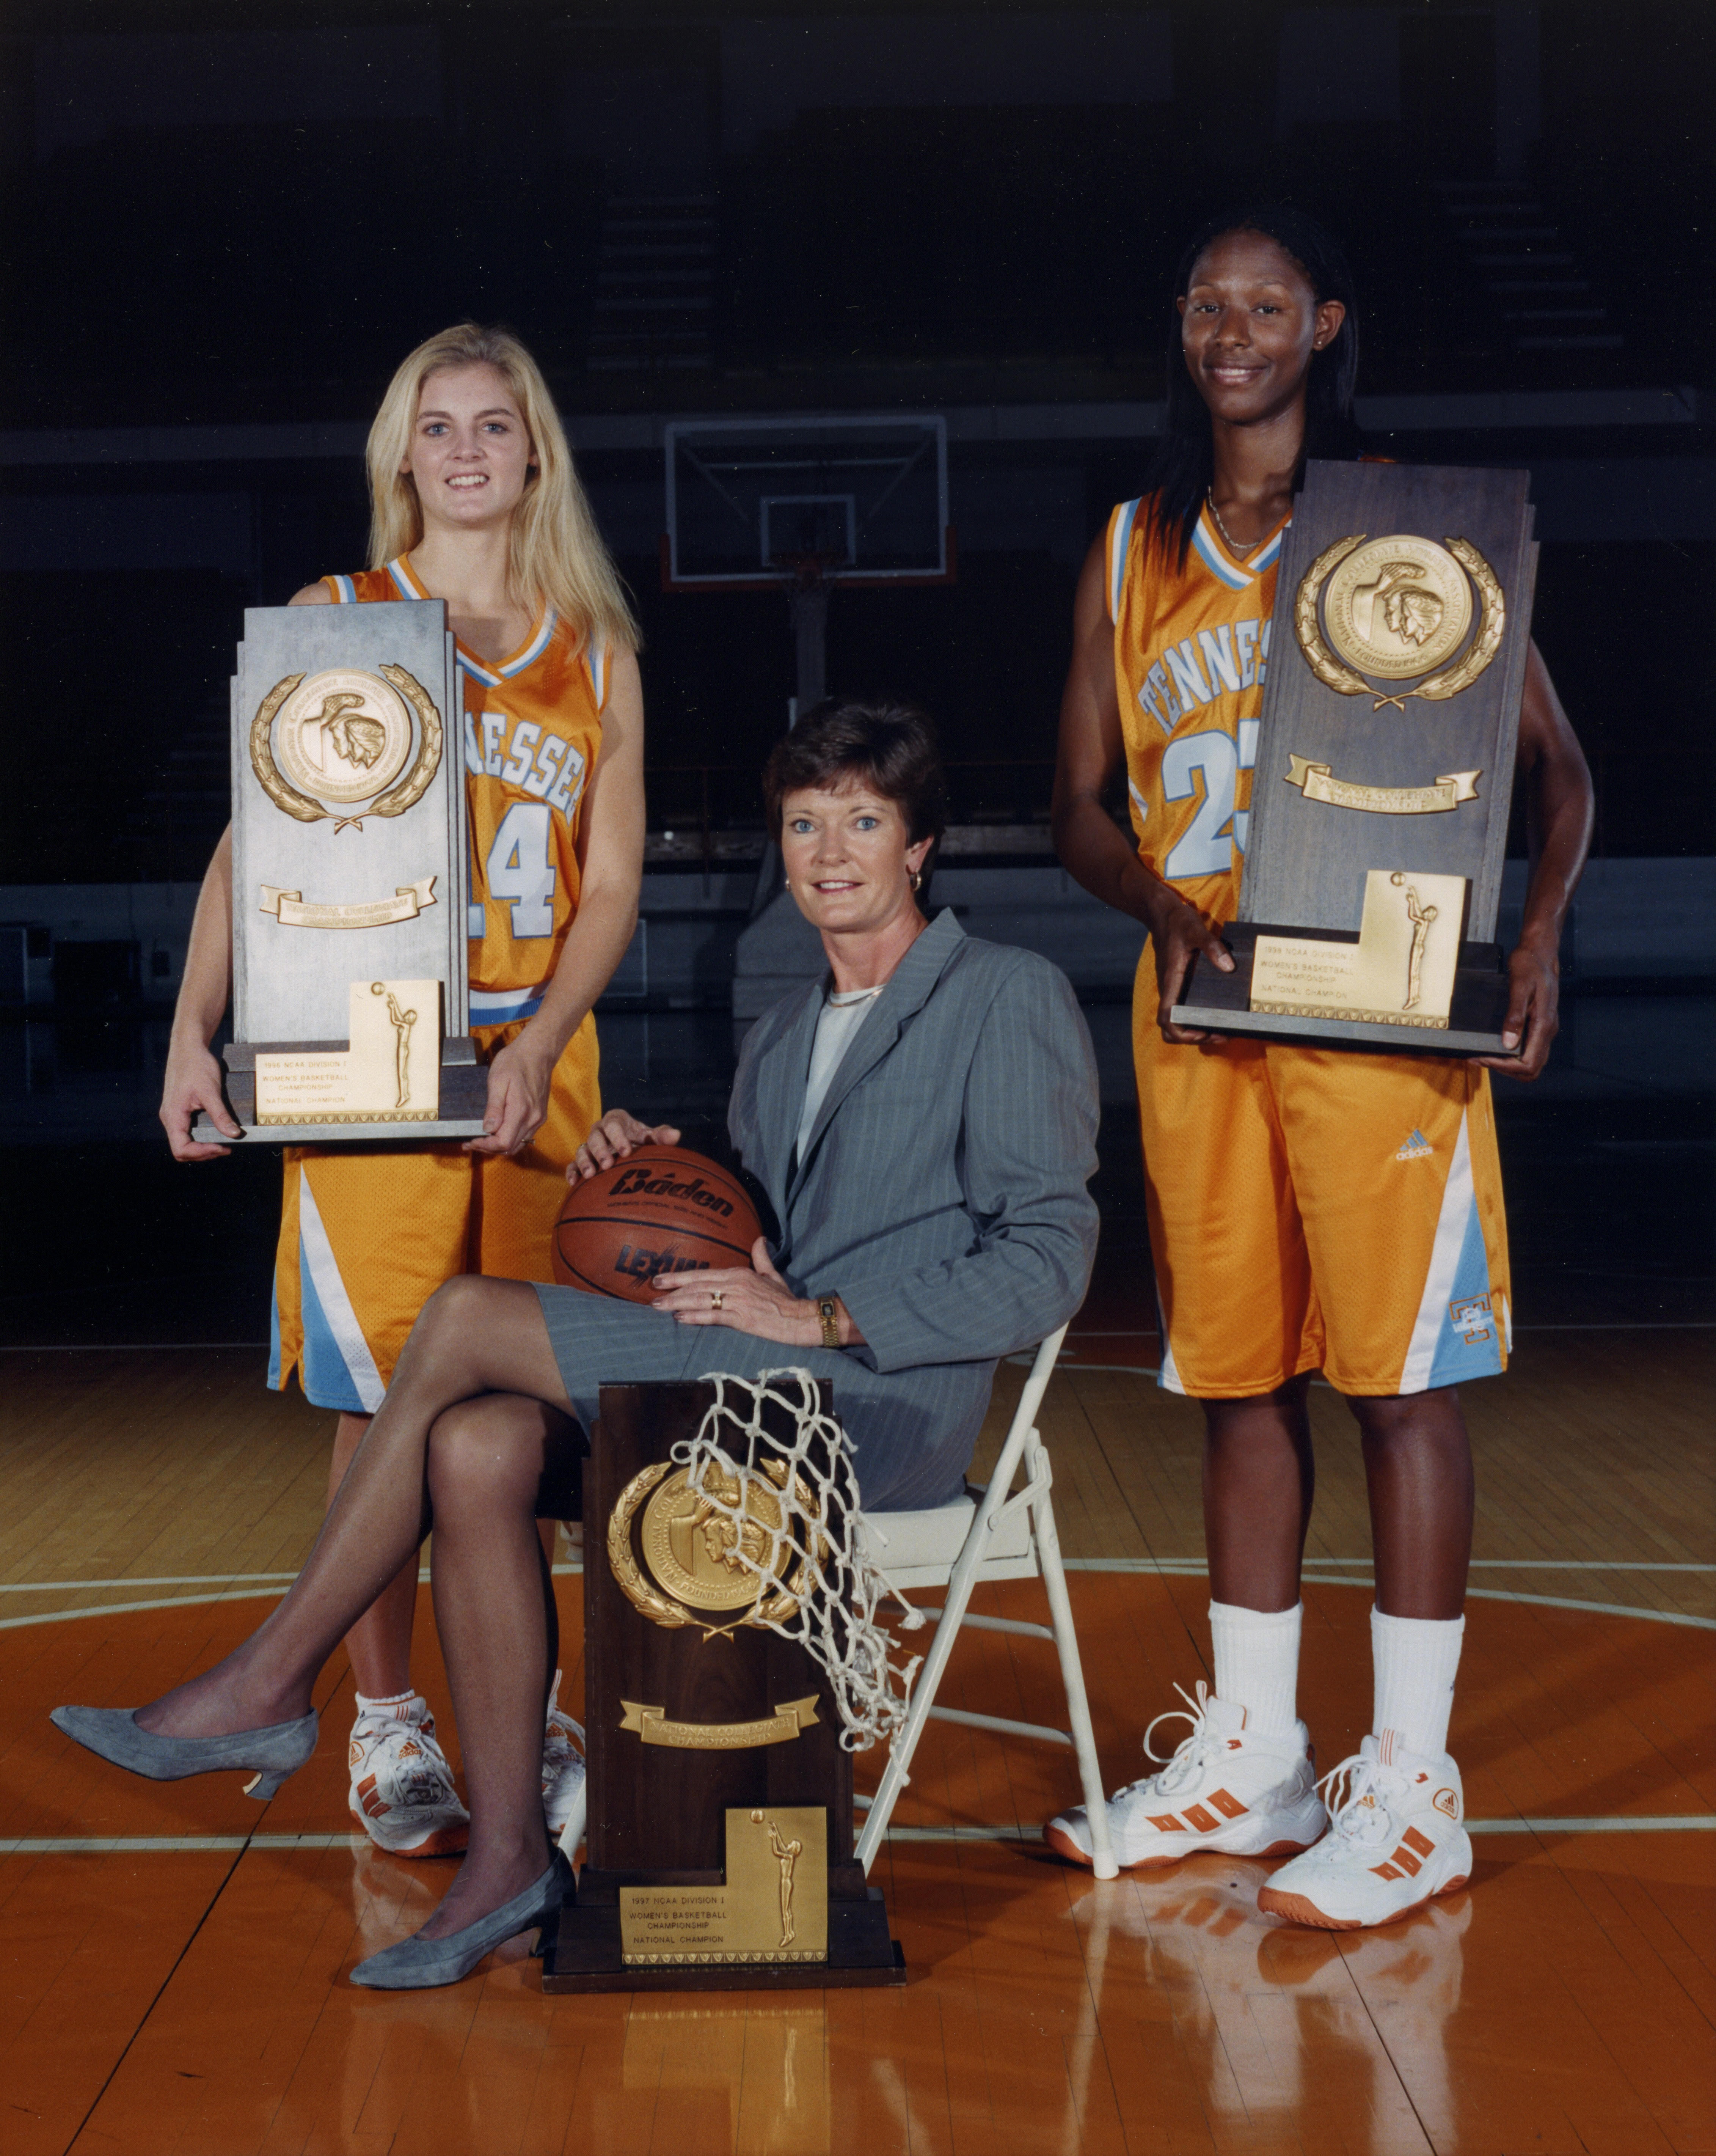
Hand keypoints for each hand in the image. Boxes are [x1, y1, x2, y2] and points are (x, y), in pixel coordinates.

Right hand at [160, 1039, 238, 1160]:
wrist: (188, 1048)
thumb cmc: (196, 1065)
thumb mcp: (211, 1091)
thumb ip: (221, 1115)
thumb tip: (233, 1134)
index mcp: (173, 1116)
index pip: (181, 1148)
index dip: (202, 1152)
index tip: (221, 1147)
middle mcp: (170, 1118)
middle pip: (182, 1149)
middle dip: (204, 1152)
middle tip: (226, 1148)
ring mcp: (173, 1114)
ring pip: (184, 1141)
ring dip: (203, 1146)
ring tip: (223, 1142)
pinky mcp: (179, 1110)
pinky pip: (187, 1131)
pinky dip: (201, 1136)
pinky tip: (216, 1132)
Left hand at [465, 1034, 554, 1156]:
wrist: (538, 1052)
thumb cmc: (516, 1062)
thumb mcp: (498, 1081)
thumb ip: (494, 1108)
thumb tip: (488, 1128)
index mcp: (521, 1110)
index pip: (503, 1142)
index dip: (485, 1146)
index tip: (471, 1141)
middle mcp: (533, 1118)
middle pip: (510, 1147)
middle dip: (489, 1148)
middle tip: (472, 1142)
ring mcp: (538, 1118)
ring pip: (518, 1144)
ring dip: (499, 1146)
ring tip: (482, 1140)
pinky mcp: (539, 1116)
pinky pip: (524, 1136)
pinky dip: (510, 1139)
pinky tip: (498, 1133)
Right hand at [569, 1108, 682, 1180]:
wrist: (630, 1151)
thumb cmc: (642, 1142)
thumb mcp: (651, 1137)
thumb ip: (661, 1136)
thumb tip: (676, 1135)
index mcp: (615, 1121)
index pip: (613, 1125)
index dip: (618, 1137)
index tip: (627, 1151)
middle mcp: (599, 1131)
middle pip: (595, 1137)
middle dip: (600, 1150)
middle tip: (608, 1164)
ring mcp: (589, 1146)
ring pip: (582, 1149)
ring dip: (584, 1161)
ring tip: (590, 1175)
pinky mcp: (583, 1159)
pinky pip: (572, 1164)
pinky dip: (572, 1172)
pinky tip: (574, 1183)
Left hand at [652, 1237, 818, 1345]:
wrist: (801, 1318)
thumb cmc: (786, 1299)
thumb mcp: (772, 1274)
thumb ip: (761, 1256)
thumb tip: (759, 1238)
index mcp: (739, 1273)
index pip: (703, 1274)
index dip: (681, 1276)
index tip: (662, 1279)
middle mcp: (736, 1284)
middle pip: (697, 1285)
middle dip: (673, 1288)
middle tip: (652, 1291)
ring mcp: (738, 1301)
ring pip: (701, 1299)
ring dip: (677, 1303)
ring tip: (659, 1306)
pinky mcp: (742, 1318)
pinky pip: (713, 1316)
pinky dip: (695, 1317)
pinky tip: (680, 1318)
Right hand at [1149, 886, 1233, 1044]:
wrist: (1161, 914)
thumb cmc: (1177, 922)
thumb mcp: (1196, 930)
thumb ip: (1212, 947)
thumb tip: (1228, 967)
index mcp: (1171, 980)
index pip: (1166, 1018)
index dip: (1182, 1033)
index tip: (1203, 1032)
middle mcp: (1168, 989)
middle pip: (1170, 1027)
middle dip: (1193, 1037)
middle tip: (1219, 1034)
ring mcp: (1172, 988)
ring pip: (1175, 1021)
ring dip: (1194, 1030)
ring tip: (1219, 1029)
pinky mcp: (1176, 984)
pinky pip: (1181, 1009)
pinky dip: (1195, 1018)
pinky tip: (1215, 1012)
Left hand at [1477, 939, 1559, 1079]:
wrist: (1540, 951)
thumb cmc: (1530, 965)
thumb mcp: (1519, 987)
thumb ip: (1515, 1016)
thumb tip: (1508, 1044)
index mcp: (1544, 1024)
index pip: (1528, 1063)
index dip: (1504, 1066)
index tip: (1483, 1057)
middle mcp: (1547, 1031)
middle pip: (1531, 1069)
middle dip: (1504, 1069)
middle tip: (1480, 1059)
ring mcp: (1544, 1029)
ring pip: (1530, 1062)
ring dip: (1507, 1065)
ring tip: (1482, 1055)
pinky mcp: (1539, 1024)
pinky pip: (1528, 1050)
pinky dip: (1511, 1056)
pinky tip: (1494, 1047)